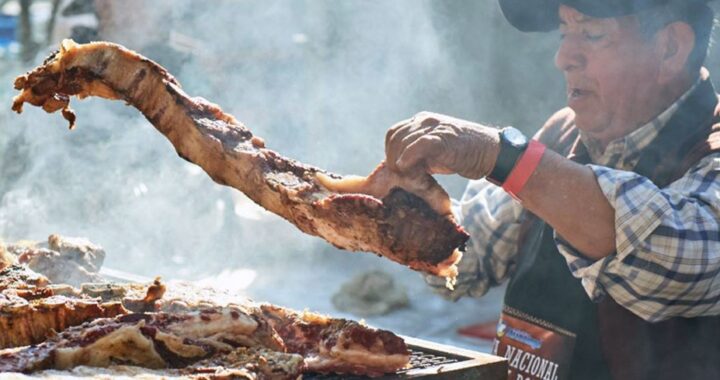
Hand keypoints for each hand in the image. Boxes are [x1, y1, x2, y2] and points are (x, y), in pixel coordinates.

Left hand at [384, 111, 500, 178]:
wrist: (490, 152)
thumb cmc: (463, 155)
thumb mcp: (435, 151)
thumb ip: (417, 154)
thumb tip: (398, 166)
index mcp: (422, 121)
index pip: (394, 134)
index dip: (390, 152)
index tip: (396, 169)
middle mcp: (425, 120)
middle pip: (394, 137)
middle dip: (392, 158)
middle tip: (401, 175)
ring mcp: (434, 127)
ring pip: (402, 141)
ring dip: (400, 162)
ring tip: (409, 176)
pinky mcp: (442, 137)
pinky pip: (417, 145)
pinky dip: (408, 158)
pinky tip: (407, 169)